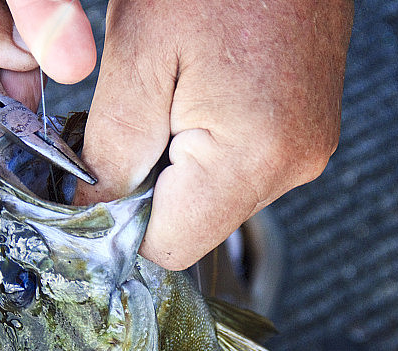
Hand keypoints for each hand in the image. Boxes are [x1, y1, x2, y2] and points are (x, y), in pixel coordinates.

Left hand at [70, 0, 352, 269]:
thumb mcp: (139, 55)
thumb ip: (111, 150)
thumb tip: (89, 214)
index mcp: (252, 157)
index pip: (169, 248)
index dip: (120, 224)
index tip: (95, 184)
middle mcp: (291, 167)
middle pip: (194, 227)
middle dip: (149, 191)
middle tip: (136, 116)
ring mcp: (307, 152)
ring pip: (216, 200)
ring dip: (179, 166)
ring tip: (173, 93)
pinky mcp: (308, 134)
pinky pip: (242, 170)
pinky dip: (208, 150)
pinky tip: (200, 94)